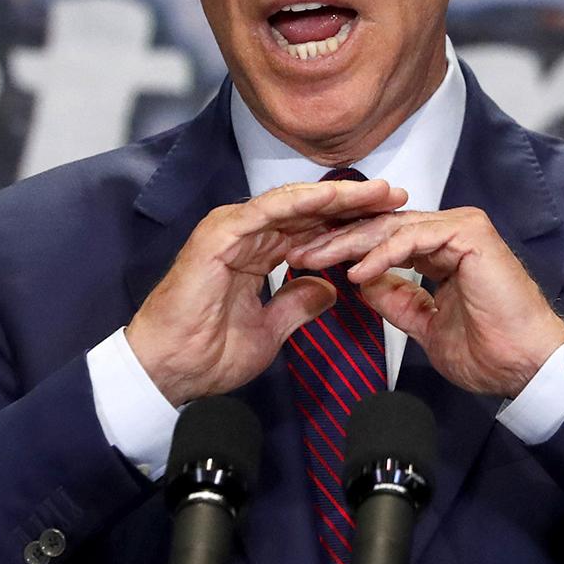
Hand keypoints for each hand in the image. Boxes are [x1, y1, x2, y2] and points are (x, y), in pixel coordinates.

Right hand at [127, 178, 409, 406]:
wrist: (167, 370)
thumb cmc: (206, 356)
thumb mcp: (269, 330)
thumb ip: (297, 303)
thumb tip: (328, 289)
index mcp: (253, 253)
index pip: (309, 229)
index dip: (349, 223)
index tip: (388, 222)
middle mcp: (244, 234)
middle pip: (307, 210)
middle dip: (354, 202)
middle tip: (396, 195)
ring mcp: (230, 230)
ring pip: (294, 203)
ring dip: (338, 196)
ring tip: (379, 193)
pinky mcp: (220, 234)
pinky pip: (269, 211)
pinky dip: (304, 203)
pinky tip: (336, 199)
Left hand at [288, 207, 563, 397]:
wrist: (526, 367)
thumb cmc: (488, 352)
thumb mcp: (425, 325)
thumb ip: (397, 300)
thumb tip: (363, 284)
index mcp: (441, 251)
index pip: (381, 240)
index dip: (342, 250)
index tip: (305, 263)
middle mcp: (449, 232)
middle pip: (380, 227)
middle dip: (334, 240)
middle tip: (296, 251)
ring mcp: (460, 228)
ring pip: (391, 227)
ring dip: (348, 243)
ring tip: (314, 257)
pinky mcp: (468, 233)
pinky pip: (413, 238)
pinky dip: (381, 254)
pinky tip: (355, 270)